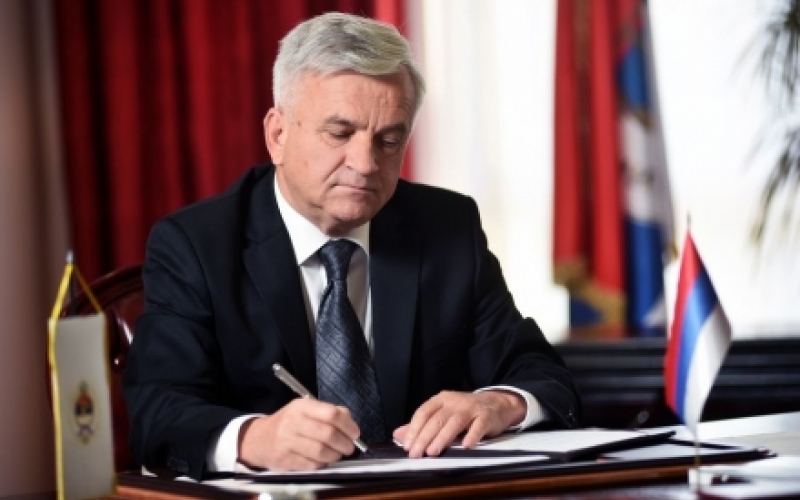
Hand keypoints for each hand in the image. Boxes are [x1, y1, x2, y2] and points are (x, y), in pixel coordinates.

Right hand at [238, 398, 359, 470]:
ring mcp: (287, 441)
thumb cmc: (289, 423)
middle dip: (345, 444)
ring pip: (321, 452)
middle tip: (349, 447)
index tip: (355, 433)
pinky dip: (322, 464)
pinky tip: (322, 460)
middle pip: (328, 434)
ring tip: (337, 454)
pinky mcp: (284, 459)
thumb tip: (350, 424)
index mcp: (302, 406)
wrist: (259, 439)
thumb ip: (329, 412)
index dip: (348, 425)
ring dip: (335, 456)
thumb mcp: (306, 410)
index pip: (331, 414)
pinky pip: (312, 465)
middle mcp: (293, 422)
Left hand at [393, 390, 525, 457]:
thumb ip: (421, 426)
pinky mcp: (486, 416)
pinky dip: (472, 435)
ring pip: (454, 422)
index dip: (413, 429)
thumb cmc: (466, 411)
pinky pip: (479, 426)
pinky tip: (466, 446)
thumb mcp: (443, 414)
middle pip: (436, 419)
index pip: (423, 412)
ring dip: (442, 437)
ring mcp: (471, 408)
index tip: (407, 445)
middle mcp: (455, 401)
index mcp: (441, 400)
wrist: (496, 403)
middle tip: (416, 454)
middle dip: (424, 437)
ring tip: (433, 452)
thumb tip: (398, 435)